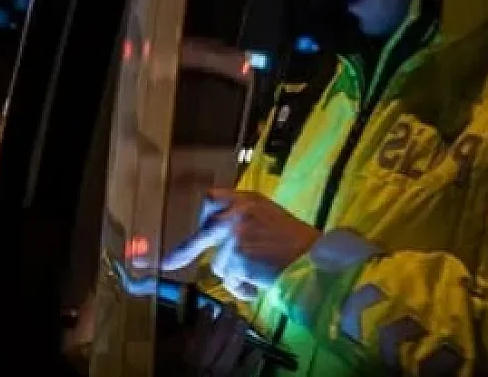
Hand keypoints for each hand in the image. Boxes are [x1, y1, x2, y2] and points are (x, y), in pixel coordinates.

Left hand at [162, 189, 318, 300]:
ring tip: (261, 277)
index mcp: (248, 199)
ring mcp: (235, 234)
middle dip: (184, 250)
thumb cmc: (301, 245)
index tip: (196, 228)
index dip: (203, 217)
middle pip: (204, 229)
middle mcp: (238, 212)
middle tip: (167, 263)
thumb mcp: (272, 219)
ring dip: (236, 275)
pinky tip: (261, 286)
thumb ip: (245, 220)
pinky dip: (243, 289)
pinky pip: (231, 281)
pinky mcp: (237, 257)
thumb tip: (218, 236)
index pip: (212, 199)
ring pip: (220, 263)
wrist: (320, 261)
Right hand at [177, 301, 262, 375]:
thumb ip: (173, 354)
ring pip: (234, 352)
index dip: (203, 319)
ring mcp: (226, 376)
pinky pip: (246, 373)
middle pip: (219, 339)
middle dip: (226, 322)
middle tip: (231, 307)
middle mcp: (210, 366)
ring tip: (243, 321)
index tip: (206, 307)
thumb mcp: (168, 368)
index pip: (199, 335)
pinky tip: (258, 352)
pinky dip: (253, 362)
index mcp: (191, 361)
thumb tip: (180, 337)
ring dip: (239, 335)